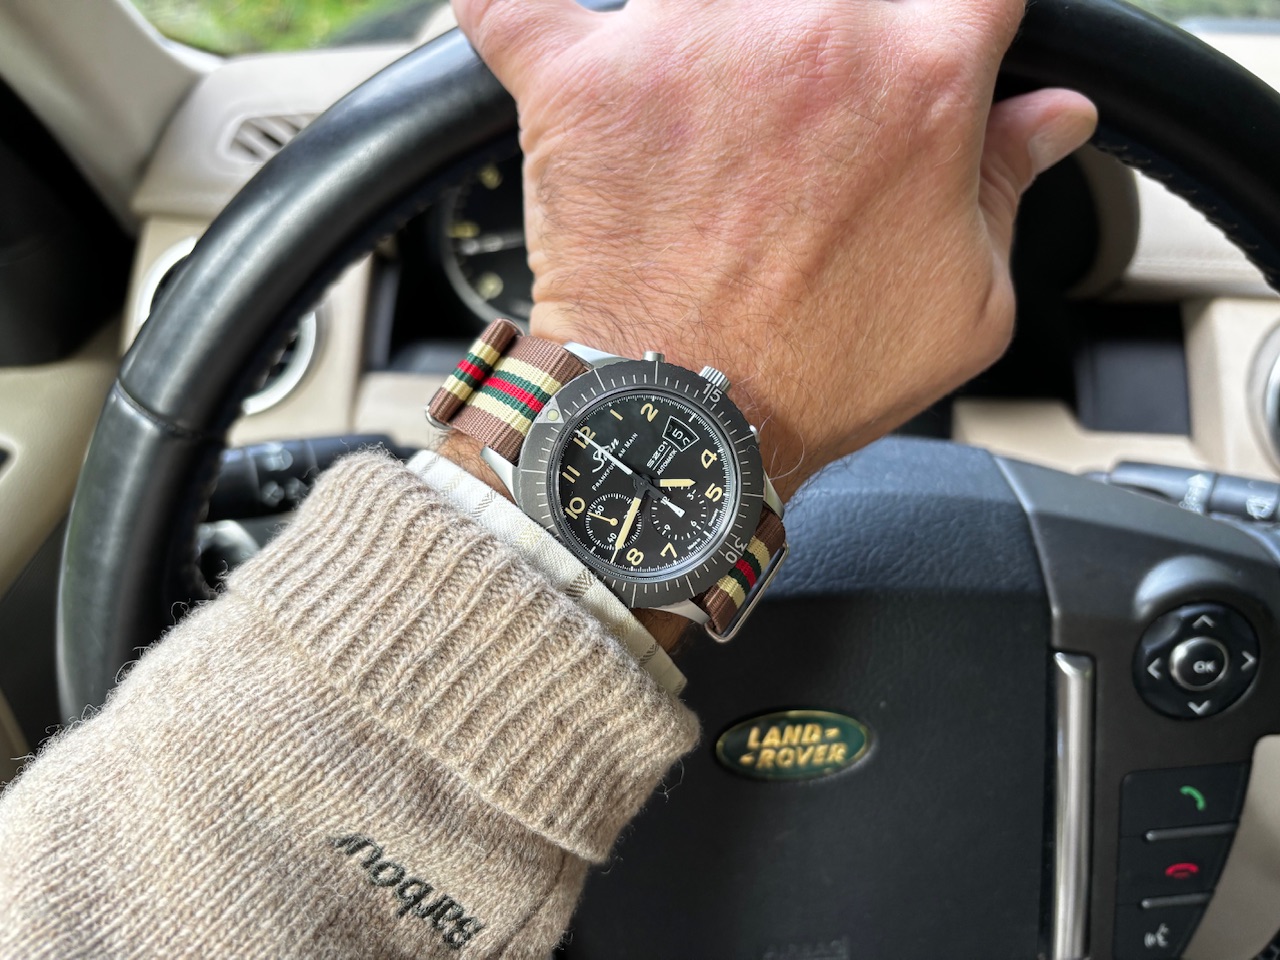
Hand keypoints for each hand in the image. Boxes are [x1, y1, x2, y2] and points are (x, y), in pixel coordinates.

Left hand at [452, 0, 1096, 499]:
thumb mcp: (967, 304)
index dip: (955, 22)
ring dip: (704, 27)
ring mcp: (687, 40)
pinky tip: (534, 20)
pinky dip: (514, 7)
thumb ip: (1010, 186)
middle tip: (796, 115)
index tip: (935, 42)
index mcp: (921, 76)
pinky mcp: (582, 79)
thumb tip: (1052, 113)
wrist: (684, 425)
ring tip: (698, 108)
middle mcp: (811, 31)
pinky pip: (514, 2)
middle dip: (827, 34)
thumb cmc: (818, 375)